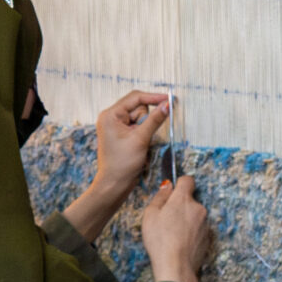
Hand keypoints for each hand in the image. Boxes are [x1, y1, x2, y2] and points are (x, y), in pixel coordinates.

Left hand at [63, 91, 170, 242]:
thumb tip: (167, 105)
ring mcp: (116, 126)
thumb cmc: (122, 164)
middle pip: (139, 108)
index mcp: (111, 115)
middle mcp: (112, 117)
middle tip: (143, 136)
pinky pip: (139, 128)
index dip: (154, 97)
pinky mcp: (122, 134)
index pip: (135, 98)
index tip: (170, 99)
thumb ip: (155, 120)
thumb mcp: (141, 139)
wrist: (114, 184)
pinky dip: (143, 135)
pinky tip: (139, 147)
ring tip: (139, 145)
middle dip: (146, 121)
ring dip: (145, 130)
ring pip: (141, 119)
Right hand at [139, 176, 213, 281]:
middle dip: (180, 207)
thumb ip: (160, 196)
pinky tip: (180, 243)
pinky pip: (198, 229)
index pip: (187, 180)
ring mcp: (205, 224)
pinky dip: (191, 233)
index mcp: (184, 199)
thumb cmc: (160, 240)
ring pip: (194, 216)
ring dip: (186, 220)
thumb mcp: (151, 214)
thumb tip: (167, 185)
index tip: (172, 192)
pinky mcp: (208, 238)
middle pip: (189, 200)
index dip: (179, 184)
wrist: (176, 266)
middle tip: (166, 220)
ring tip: (172, 235)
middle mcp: (198, 208)